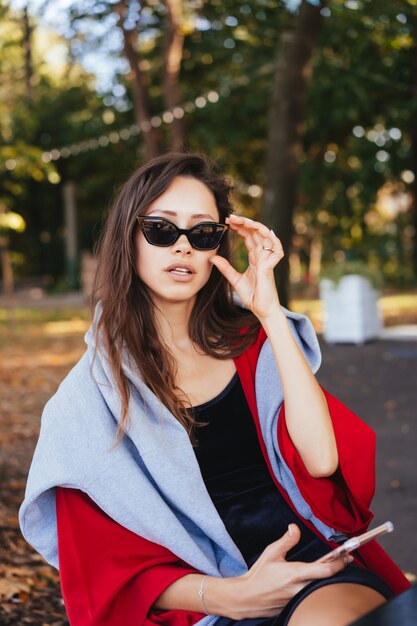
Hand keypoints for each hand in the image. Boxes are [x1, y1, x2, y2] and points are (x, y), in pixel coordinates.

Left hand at [209, 214, 283, 319]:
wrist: (261, 310)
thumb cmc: (252, 296)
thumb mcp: (234, 279)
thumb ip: (225, 268)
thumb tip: (212, 258)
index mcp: (255, 257)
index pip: (248, 237)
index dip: (240, 228)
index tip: (227, 222)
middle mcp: (262, 256)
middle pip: (256, 233)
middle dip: (244, 223)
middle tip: (230, 217)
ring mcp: (267, 260)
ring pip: (266, 236)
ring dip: (256, 226)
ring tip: (243, 221)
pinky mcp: (271, 266)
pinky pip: (277, 249)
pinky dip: (274, 240)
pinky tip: (266, 231)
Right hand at [229, 524, 350, 618]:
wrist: (246, 597)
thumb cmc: (258, 575)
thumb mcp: (271, 553)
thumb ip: (286, 540)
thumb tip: (295, 527)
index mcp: (295, 573)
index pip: (325, 570)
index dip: (340, 563)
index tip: (347, 556)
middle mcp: (300, 588)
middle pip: (328, 581)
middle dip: (339, 570)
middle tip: (345, 559)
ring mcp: (300, 600)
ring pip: (321, 589)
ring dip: (329, 580)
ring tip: (334, 568)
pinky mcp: (297, 607)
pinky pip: (312, 596)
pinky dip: (318, 588)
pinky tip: (318, 581)